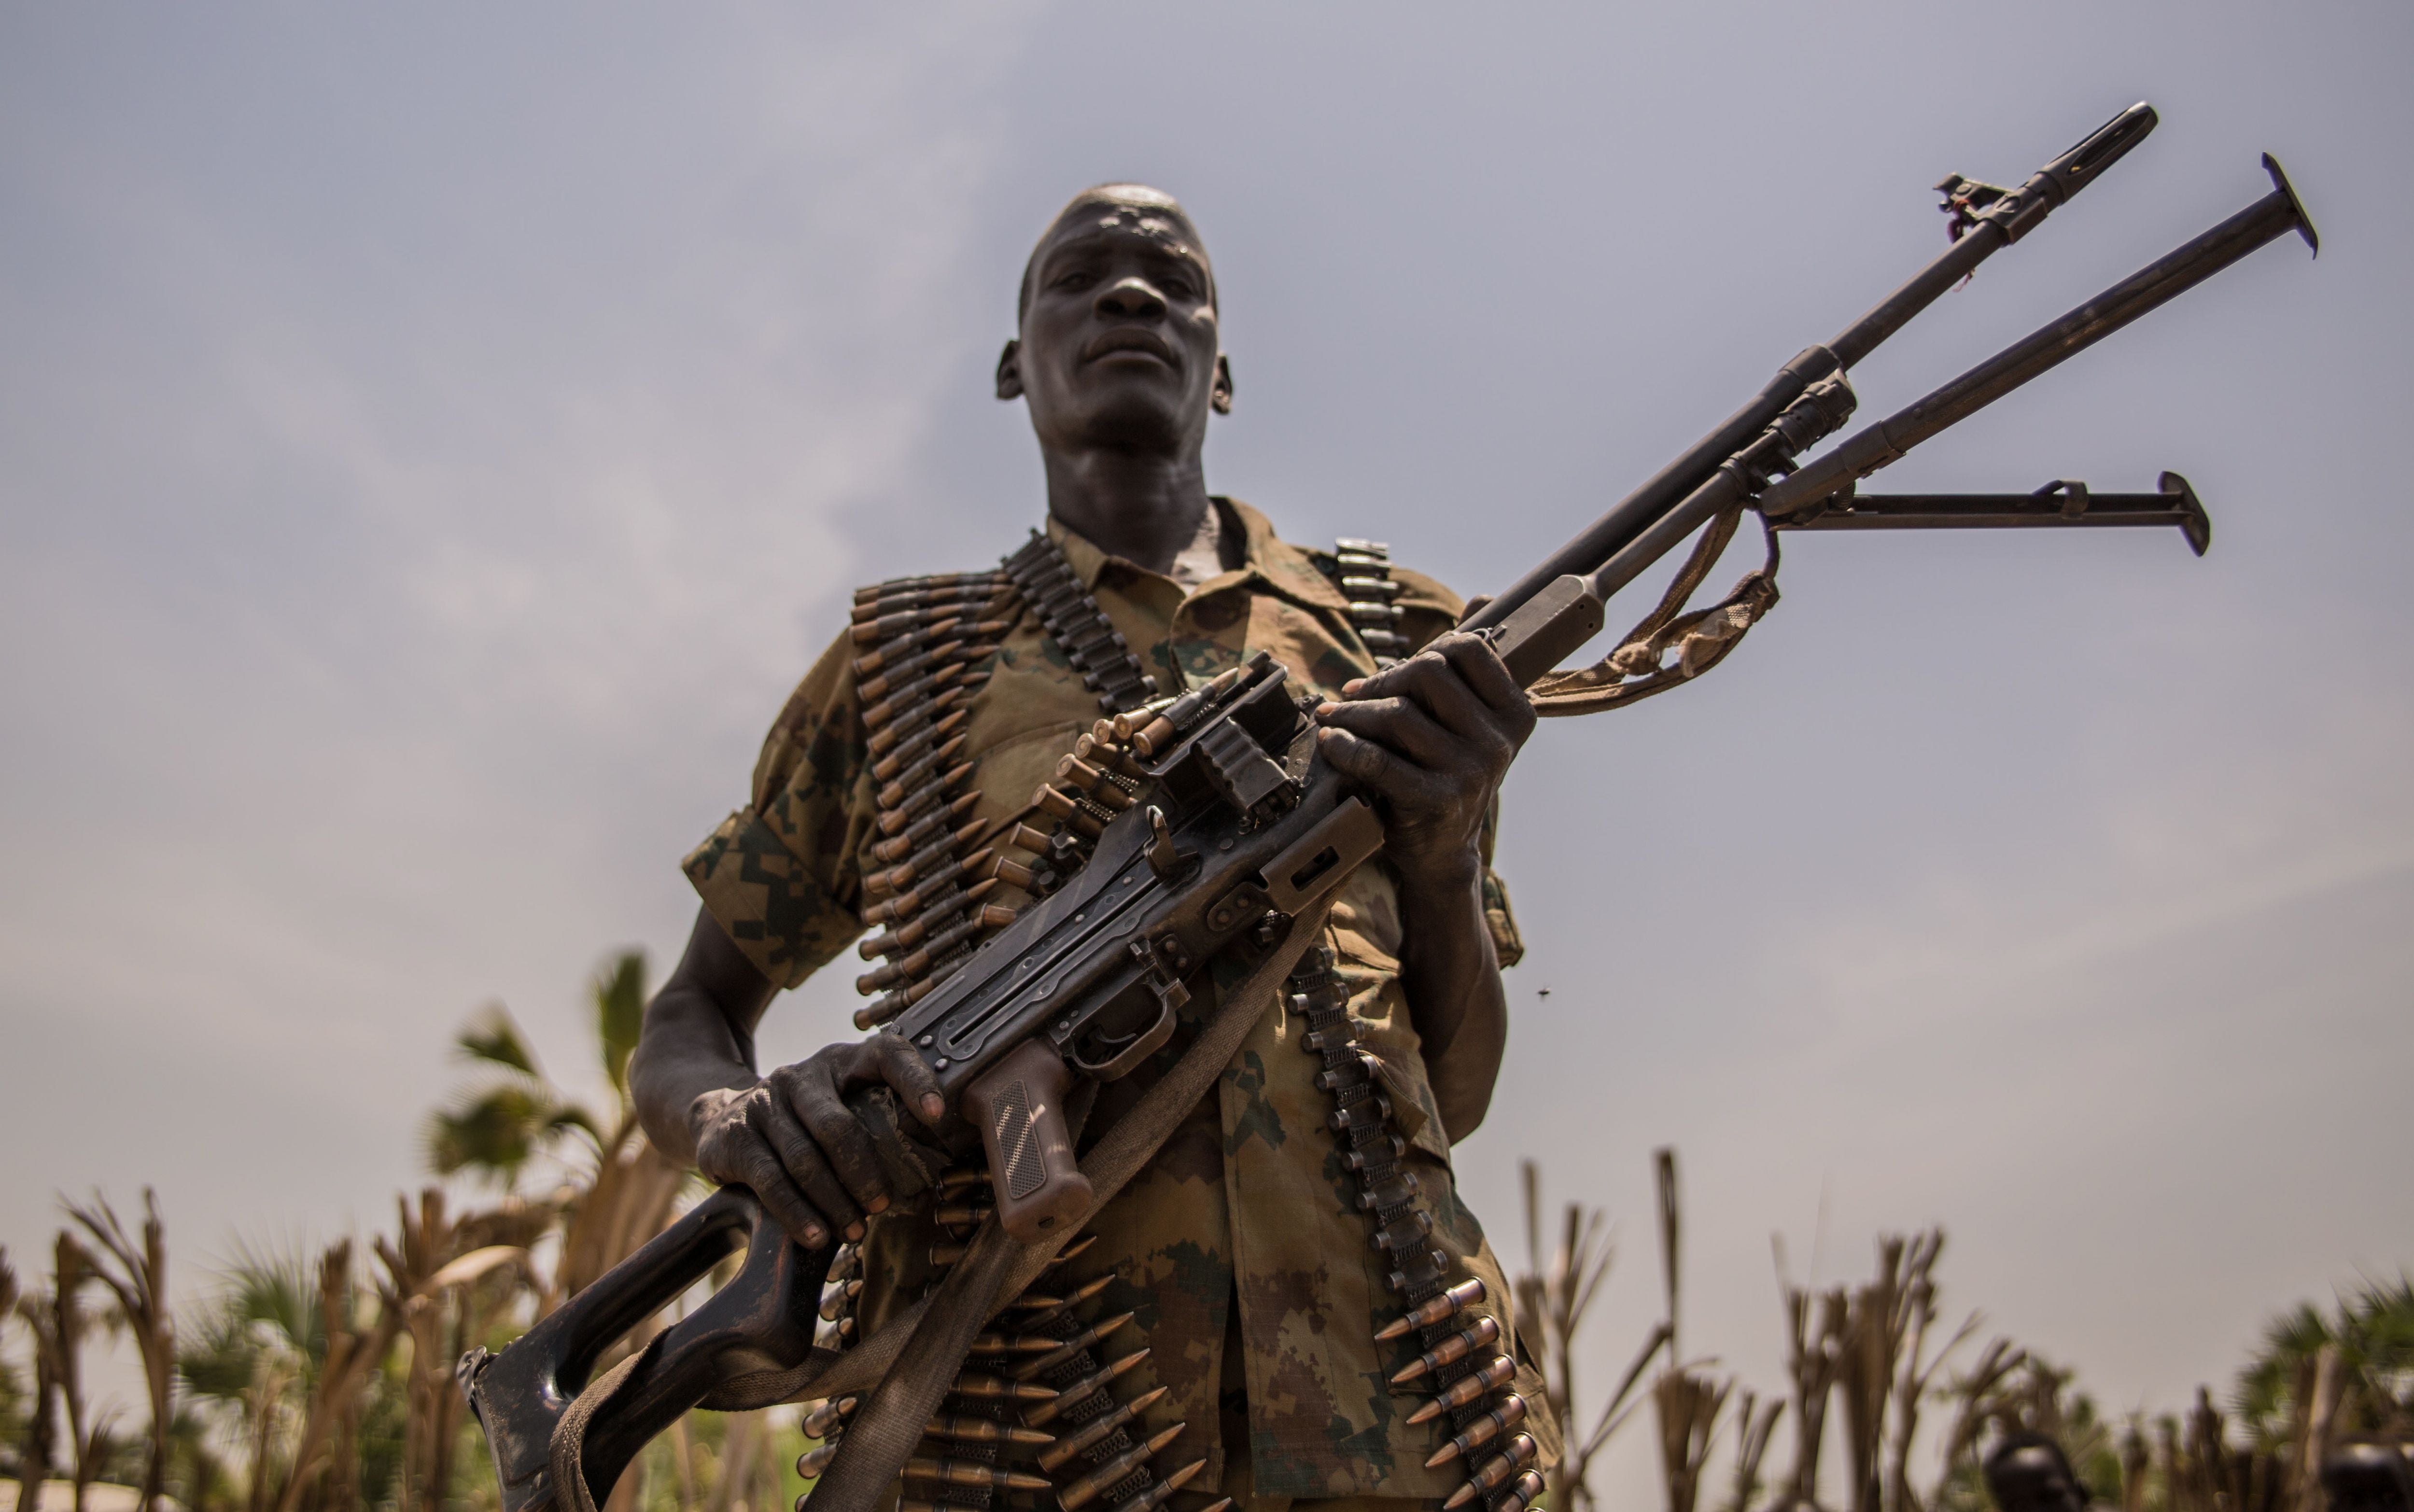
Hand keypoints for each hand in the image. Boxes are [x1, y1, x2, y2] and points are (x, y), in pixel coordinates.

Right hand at [687, 1036, 947, 1249]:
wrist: (720, 1117)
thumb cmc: (805, 1123)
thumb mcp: (840, 1107)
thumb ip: (877, 1122)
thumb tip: (934, 1164)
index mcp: (841, 1062)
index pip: (886, 1054)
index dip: (914, 1080)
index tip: (938, 1114)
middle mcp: (801, 1076)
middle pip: (837, 1125)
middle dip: (864, 1171)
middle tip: (882, 1205)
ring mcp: (764, 1103)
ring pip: (804, 1158)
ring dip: (833, 1201)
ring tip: (854, 1230)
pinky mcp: (735, 1136)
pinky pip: (770, 1180)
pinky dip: (796, 1212)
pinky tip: (815, 1236)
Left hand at [1311, 631, 1534, 893]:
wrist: (1441, 851)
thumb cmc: (1446, 772)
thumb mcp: (1470, 721)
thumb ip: (1472, 666)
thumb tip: (1481, 598)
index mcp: (1515, 712)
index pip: (1466, 649)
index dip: (1420, 653)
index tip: (1395, 676)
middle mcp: (1500, 741)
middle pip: (1427, 673)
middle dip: (1381, 682)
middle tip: (1353, 697)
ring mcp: (1471, 772)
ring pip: (1397, 714)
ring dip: (1353, 714)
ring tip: (1332, 720)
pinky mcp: (1437, 801)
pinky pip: (1379, 760)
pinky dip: (1345, 746)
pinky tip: (1330, 742)